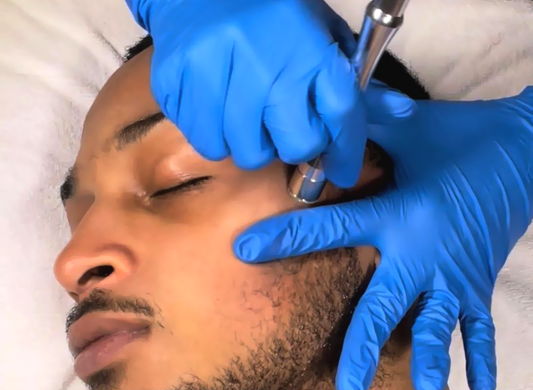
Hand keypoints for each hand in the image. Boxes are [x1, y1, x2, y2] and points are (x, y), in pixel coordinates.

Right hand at [125, 0, 414, 186]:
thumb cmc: (270, 13)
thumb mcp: (321, 35)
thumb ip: (357, 80)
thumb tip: (401, 113)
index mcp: (308, 45)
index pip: (341, 115)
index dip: (345, 152)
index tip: (341, 171)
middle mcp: (263, 61)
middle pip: (292, 145)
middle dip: (293, 146)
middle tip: (282, 127)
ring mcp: (215, 73)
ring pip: (245, 153)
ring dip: (252, 143)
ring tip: (248, 115)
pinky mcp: (178, 84)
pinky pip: (206, 142)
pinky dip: (217, 136)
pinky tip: (219, 109)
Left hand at [234, 87, 532, 389]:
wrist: (527, 149)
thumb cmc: (462, 137)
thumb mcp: (410, 125)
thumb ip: (365, 120)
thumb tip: (325, 110)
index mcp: (399, 215)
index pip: (332, 228)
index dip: (286, 237)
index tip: (245, 250)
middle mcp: (424, 253)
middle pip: (384, 305)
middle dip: (362, 346)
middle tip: (345, 389)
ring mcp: (455, 274)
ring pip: (434, 324)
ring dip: (424, 357)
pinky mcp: (479, 280)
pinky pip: (481, 323)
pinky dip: (481, 354)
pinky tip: (479, 386)